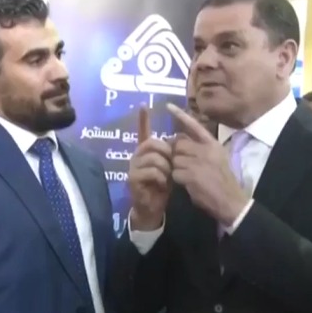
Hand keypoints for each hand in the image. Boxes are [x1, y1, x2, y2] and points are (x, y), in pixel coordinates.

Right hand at [128, 107, 171, 230]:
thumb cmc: (162, 187)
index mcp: (145, 151)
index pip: (143, 131)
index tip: (143, 104)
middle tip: (172, 165)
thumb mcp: (169, 168)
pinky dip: (161, 177)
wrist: (153, 208)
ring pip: (153, 157)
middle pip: (152, 143)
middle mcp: (136, 156)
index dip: (143, 119)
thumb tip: (178, 139)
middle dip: (166, 153)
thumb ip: (171, 154)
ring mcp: (133, 167)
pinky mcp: (133, 179)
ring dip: (165, 167)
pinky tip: (163, 184)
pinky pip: (151, 171)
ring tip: (168, 177)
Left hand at [166, 103, 249, 226]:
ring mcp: (199, 162)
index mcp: (213, 144)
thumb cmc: (223, 181)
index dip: (180, 115)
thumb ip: (201, 149)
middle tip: (183, 165)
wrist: (231, 201)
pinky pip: (175, 173)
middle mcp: (206, 150)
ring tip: (189, 176)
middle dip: (176, 154)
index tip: (167, 105)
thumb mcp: (217, 159)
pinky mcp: (192, 175)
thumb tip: (181, 141)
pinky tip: (189, 184)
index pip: (194, 126)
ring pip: (175, 159)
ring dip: (177, 169)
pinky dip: (178, 180)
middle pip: (178, 144)